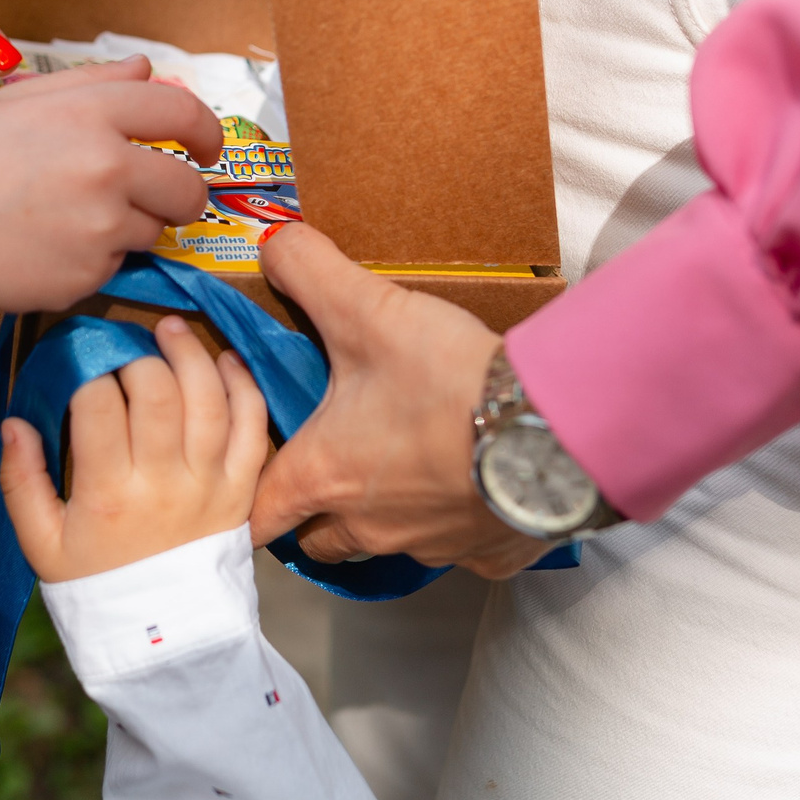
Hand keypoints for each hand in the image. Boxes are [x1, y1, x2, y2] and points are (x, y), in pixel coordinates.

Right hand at [0, 50, 219, 316]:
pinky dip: (92, 260)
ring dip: (128, 228)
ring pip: (153, 230)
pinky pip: (115, 266)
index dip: (205, 131)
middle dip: (182, 196)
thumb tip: (147, 69)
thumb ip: (89, 84)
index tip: (207, 147)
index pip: (180, 112)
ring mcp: (101, 225)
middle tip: (158, 200)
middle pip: (187, 186)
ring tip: (66, 221)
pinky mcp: (90, 274)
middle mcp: (105, 165)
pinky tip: (44, 248)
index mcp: (87, 112)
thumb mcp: (12, 104)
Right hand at [1, 316, 269, 581]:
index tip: (80, 355)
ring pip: (208, 398)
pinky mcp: (242, 491)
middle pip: (156, 391)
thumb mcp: (40, 544)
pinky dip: (242, 386)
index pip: (97, 404)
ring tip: (171, 330)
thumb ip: (20, 481)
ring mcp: (210, 485)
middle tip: (125, 342)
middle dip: (138, 353)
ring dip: (190, 354)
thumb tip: (14, 422)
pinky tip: (224, 361)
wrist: (164, 639)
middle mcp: (163, 483)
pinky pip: (252, 426)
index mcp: (109, 493)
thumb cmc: (96, 585)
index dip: (87, 367)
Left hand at [246, 225, 555, 578]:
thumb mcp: (368, 308)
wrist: (549, 426)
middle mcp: (370, 525)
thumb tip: (273, 246)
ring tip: (404, 472)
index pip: (259, 515)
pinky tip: (472, 487)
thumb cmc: (448, 379)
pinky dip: (460, 527)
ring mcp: (431, 546)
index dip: (250, 501)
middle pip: (320, 543)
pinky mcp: (487, 553)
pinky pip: (463, 553)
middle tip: (329, 472)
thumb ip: (310, 270)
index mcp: (326, 476)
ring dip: (385, 519)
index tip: (255, 485)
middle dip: (315, 515)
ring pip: (389, 547)